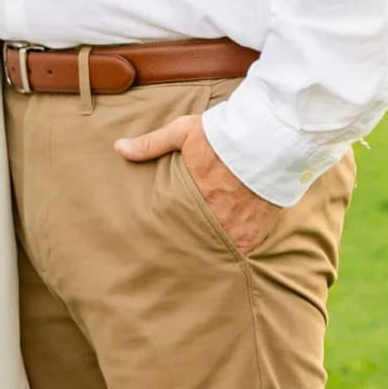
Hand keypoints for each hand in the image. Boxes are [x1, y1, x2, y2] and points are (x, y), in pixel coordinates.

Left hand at [113, 113, 284, 254]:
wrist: (269, 139)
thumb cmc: (224, 135)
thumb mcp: (184, 133)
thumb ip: (151, 144)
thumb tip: (118, 148)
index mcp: (192, 199)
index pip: (172, 228)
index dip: (168, 236)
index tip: (161, 243)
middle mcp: (213, 219)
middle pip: (196, 244)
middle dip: (190, 247)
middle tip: (182, 255)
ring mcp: (237, 228)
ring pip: (220, 250)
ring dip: (214, 249)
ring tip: (207, 255)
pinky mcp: (258, 230)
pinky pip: (246, 248)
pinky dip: (239, 247)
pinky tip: (233, 249)